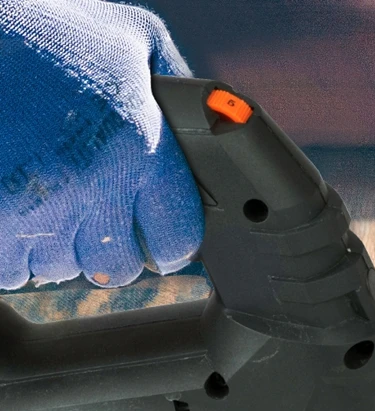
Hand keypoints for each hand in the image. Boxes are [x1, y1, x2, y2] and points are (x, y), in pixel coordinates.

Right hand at [0, 0, 203, 288]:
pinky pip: (13, 272)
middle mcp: (93, 187)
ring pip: (65, 270)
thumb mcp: (132, 39)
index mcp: (139, 147)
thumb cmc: (44, 30)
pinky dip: (15, 253)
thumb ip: (176, 89)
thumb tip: (210, 121)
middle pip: (121, 267)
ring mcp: (38, 210)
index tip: (163, 237)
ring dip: (62, 247)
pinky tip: (19, 215)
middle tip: (100, 217)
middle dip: (115, 248)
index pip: (179, 239)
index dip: (173, 241)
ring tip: (52, 202)